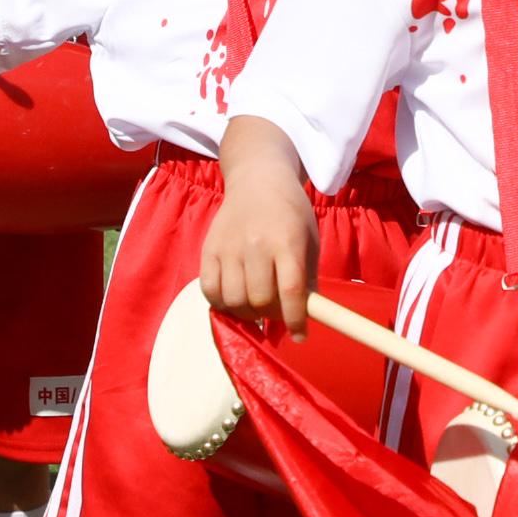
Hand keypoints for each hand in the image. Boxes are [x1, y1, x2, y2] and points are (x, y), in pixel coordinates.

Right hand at [199, 155, 319, 331]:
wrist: (258, 180)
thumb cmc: (291, 213)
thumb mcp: (309, 240)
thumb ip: (307, 278)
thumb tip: (303, 319)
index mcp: (287, 241)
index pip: (290, 290)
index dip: (295, 320)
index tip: (300, 336)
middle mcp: (256, 244)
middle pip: (259, 300)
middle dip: (271, 315)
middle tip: (276, 311)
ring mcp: (229, 247)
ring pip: (234, 301)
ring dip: (247, 313)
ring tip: (256, 306)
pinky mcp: (208, 249)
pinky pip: (210, 291)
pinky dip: (223, 304)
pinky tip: (234, 298)